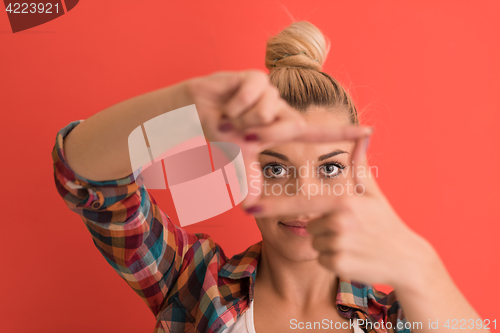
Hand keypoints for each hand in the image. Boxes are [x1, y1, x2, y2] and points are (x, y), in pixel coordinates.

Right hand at [186, 70, 372, 205]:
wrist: (191, 113)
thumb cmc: (217, 136)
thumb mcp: (234, 161)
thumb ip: (246, 180)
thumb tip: (251, 207)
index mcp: (281, 129)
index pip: (317, 134)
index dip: (342, 134)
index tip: (370, 132)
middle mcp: (280, 110)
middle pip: (291, 126)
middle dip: (261, 135)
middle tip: (235, 133)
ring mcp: (270, 93)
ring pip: (270, 111)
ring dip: (243, 120)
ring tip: (229, 117)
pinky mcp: (255, 77)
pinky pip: (255, 92)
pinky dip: (236, 104)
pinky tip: (227, 105)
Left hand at [246, 135, 439, 287]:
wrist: (407, 260)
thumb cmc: (387, 223)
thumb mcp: (374, 194)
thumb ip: (360, 165)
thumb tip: (363, 134)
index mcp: (343, 201)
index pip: (300, 202)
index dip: (273, 203)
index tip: (248, 206)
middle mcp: (338, 221)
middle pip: (309, 224)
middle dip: (324, 227)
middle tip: (350, 230)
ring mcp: (338, 244)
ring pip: (314, 242)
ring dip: (328, 243)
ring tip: (354, 242)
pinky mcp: (338, 265)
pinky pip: (322, 259)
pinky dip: (334, 259)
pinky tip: (354, 256)